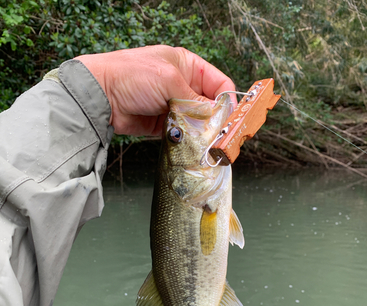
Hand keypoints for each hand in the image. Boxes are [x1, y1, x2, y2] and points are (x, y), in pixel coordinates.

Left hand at [75, 45, 235, 135]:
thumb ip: (195, 99)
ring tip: (204, 140)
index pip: (218, 83)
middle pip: (210, 106)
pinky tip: (189, 143)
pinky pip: (183, 134)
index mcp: (187, 66)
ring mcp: (173, 106)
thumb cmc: (131, 75)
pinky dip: (188, 140)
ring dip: (201, 132)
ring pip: (198, 123)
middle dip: (215, 119)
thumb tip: (215, 116)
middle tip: (220, 134)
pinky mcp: (164, 125)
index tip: (230, 117)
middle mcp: (182, 86)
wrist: (102, 96)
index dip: (227, 100)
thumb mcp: (169, 80)